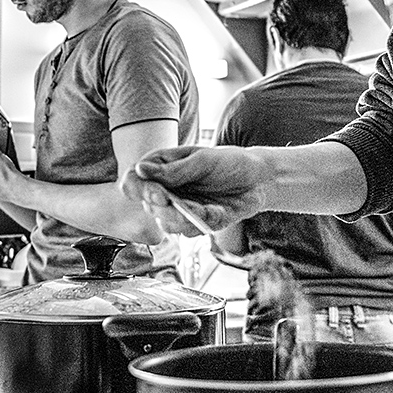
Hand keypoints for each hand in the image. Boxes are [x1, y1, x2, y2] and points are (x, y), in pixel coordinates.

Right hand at [120, 146, 271, 236]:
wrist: (260, 180)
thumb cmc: (230, 162)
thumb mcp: (204, 160)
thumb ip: (175, 170)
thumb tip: (142, 169)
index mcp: (162, 167)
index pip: (133, 180)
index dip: (137, 189)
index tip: (157, 193)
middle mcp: (166, 189)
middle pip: (148, 206)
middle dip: (162, 207)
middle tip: (175, 202)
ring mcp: (179, 208)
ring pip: (166, 224)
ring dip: (181, 219)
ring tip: (202, 209)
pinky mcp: (195, 224)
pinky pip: (188, 232)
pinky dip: (201, 223)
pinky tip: (217, 211)